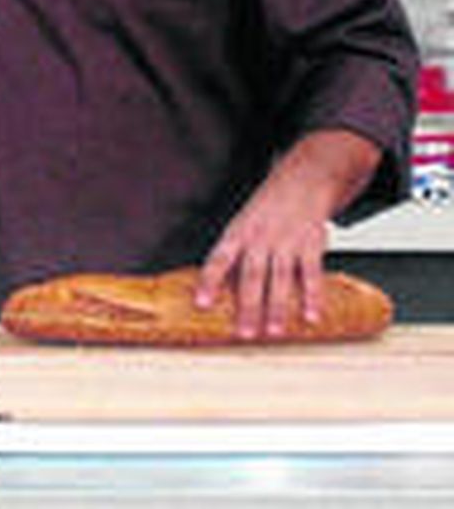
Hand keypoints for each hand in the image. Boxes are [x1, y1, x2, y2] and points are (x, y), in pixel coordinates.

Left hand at [194, 129, 380, 338]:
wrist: (304, 180)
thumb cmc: (268, 207)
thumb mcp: (243, 223)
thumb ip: (235, 254)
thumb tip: (217, 287)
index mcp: (238, 233)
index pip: (218, 259)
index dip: (209, 282)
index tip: (201, 303)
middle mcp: (260, 238)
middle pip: (251, 276)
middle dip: (247, 307)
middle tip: (244, 333)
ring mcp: (286, 242)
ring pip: (280, 279)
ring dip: (277, 308)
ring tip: (274, 332)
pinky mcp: (311, 244)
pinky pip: (311, 274)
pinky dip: (312, 296)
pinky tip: (311, 316)